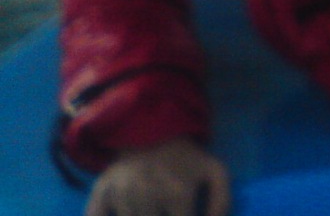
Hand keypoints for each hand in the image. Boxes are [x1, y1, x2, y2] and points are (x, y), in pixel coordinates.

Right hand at [86, 138, 230, 215]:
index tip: (182, 213)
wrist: (153, 130)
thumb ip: (222, 201)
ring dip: (142, 215)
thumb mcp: (214, 172)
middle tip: (166, 210)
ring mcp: (120, 196)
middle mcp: (147, 197)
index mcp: (177, 194)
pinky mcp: (100, 194)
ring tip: (153, 208)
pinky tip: (120, 212)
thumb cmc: (186, 159)